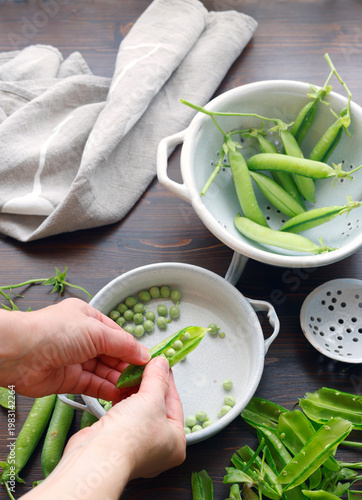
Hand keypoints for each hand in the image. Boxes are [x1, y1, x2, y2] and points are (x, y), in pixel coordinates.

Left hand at [0, 298, 149, 400]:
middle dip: (126, 366)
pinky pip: (91, 384)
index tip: (147, 361)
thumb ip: (122, 344)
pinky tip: (116, 393)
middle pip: (111, 354)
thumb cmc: (54, 332)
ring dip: (117, 379)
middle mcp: (82, 338)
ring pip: (103, 371)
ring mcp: (75, 359)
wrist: (20, 354)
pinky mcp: (68, 379)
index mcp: (88, 318)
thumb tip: (143, 353)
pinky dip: (104, 389)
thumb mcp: (96, 332)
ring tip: (133, 389)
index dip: (132, 348)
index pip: (117, 335)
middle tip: (143, 379)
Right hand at [23, 356, 185, 499]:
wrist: (96, 457)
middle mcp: (159, 449)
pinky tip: (119, 388)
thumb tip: (162, 363)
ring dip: (134, 392)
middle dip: (149, 385)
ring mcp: (137, 447)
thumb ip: (157, 378)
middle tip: (145, 366)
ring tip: (130, 373)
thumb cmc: (131, 436)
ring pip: (140, 411)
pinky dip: (122, 402)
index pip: (175, 402)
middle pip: (157, 407)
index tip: (161, 364)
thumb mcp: (151, 399)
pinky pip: (125, 417)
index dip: (167, 380)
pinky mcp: (117, 443)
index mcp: (176, 443)